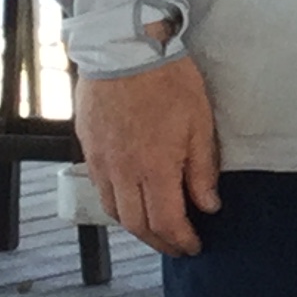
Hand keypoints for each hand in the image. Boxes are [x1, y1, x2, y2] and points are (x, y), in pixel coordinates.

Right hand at [75, 54, 221, 255]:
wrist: (123, 49)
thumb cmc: (167, 81)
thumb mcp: (199, 123)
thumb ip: (202, 170)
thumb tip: (208, 205)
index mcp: (154, 167)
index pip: (166, 222)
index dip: (180, 240)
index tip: (194, 246)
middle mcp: (122, 172)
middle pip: (137, 225)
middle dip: (160, 242)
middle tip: (177, 246)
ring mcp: (101, 162)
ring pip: (114, 211)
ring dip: (137, 227)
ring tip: (157, 228)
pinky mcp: (88, 149)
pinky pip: (101, 190)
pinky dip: (118, 205)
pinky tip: (133, 201)